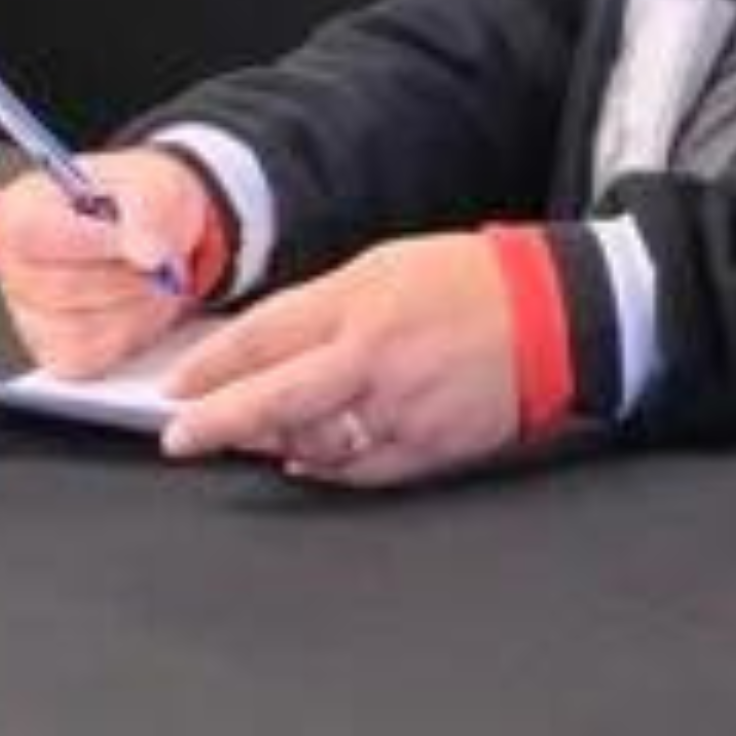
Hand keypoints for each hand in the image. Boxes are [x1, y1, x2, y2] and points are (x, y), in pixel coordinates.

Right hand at [0, 150, 218, 378]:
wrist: (156, 232)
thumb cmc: (141, 204)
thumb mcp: (155, 187)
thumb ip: (150, 213)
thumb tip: (148, 255)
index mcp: (22, 211)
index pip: (39, 236)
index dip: (100, 244)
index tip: (146, 245)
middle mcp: (11, 263)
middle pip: (67, 288)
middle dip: (132, 279)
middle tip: (160, 263)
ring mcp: (27, 310)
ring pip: (81, 329)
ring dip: (136, 310)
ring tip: (149, 283)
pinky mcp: (51, 346)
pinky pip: (88, 357)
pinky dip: (125, 338)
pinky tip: (136, 309)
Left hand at [157, 232, 522, 486]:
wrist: (557, 313)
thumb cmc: (472, 283)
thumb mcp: (384, 266)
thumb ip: (322, 309)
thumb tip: (267, 351)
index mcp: (361, 304)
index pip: (265, 338)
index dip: (212, 366)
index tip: (178, 386)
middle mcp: (376, 359)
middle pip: (276, 400)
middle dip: (218, 422)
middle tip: (181, 438)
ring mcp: (404, 408)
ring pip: (316, 443)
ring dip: (275, 443)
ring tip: (253, 437)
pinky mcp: (433, 444)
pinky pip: (363, 469)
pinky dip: (328, 468)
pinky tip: (307, 461)